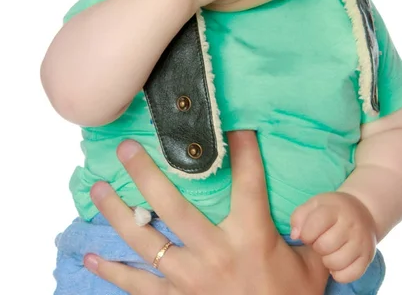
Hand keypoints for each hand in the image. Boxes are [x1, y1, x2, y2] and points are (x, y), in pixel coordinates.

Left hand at [84, 131, 328, 294]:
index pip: (248, 181)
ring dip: (118, 214)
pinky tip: (92, 255)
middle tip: (127, 149)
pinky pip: (136, 286)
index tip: (232, 122)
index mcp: (251, 237)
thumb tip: (307, 200)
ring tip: (98, 188)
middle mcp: (215, 254)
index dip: (243, 148)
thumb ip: (308, 233)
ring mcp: (190, 280)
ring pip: (145, 241)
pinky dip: (113, 270)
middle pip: (174, 207)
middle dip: (147, 174)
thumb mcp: (309, 266)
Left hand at [290, 192, 376, 283]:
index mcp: (334, 209)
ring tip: (328, 252)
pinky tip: (337, 263)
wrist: (362, 211)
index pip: (314, 226)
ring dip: (327, 261)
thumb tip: (295, 236)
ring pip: (337, 262)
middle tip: (319, 241)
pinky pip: (350, 275)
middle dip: (316, 247)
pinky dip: (340, 274)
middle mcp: (351, 224)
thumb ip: (299, 217)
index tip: (308, 233)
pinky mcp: (368, 257)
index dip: (306, 234)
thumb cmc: (332, 209)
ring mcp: (361, 241)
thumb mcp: (313, 205)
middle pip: (324, 246)